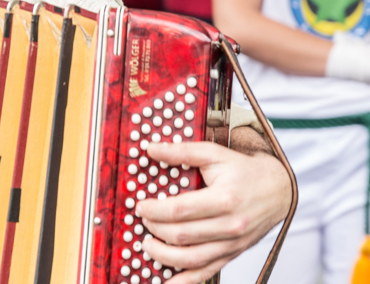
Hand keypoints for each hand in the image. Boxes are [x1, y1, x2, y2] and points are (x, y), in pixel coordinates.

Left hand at [135, 141, 291, 283]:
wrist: (279, 190)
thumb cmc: (244, 171)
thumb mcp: (215, 154)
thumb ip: (183, 151)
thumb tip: (152, 149)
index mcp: (224, 199)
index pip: (180, 210)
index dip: (154, 210)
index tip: (140, 206)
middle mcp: (230, 225)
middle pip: (183, 235)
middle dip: (155, 230)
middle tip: (142, 221)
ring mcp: (232, 244)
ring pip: (192, 259)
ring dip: (164, 256)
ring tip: (147, 245)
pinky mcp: (233, 254)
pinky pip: (207, 272)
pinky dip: (185, 280)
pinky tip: (166, 281)